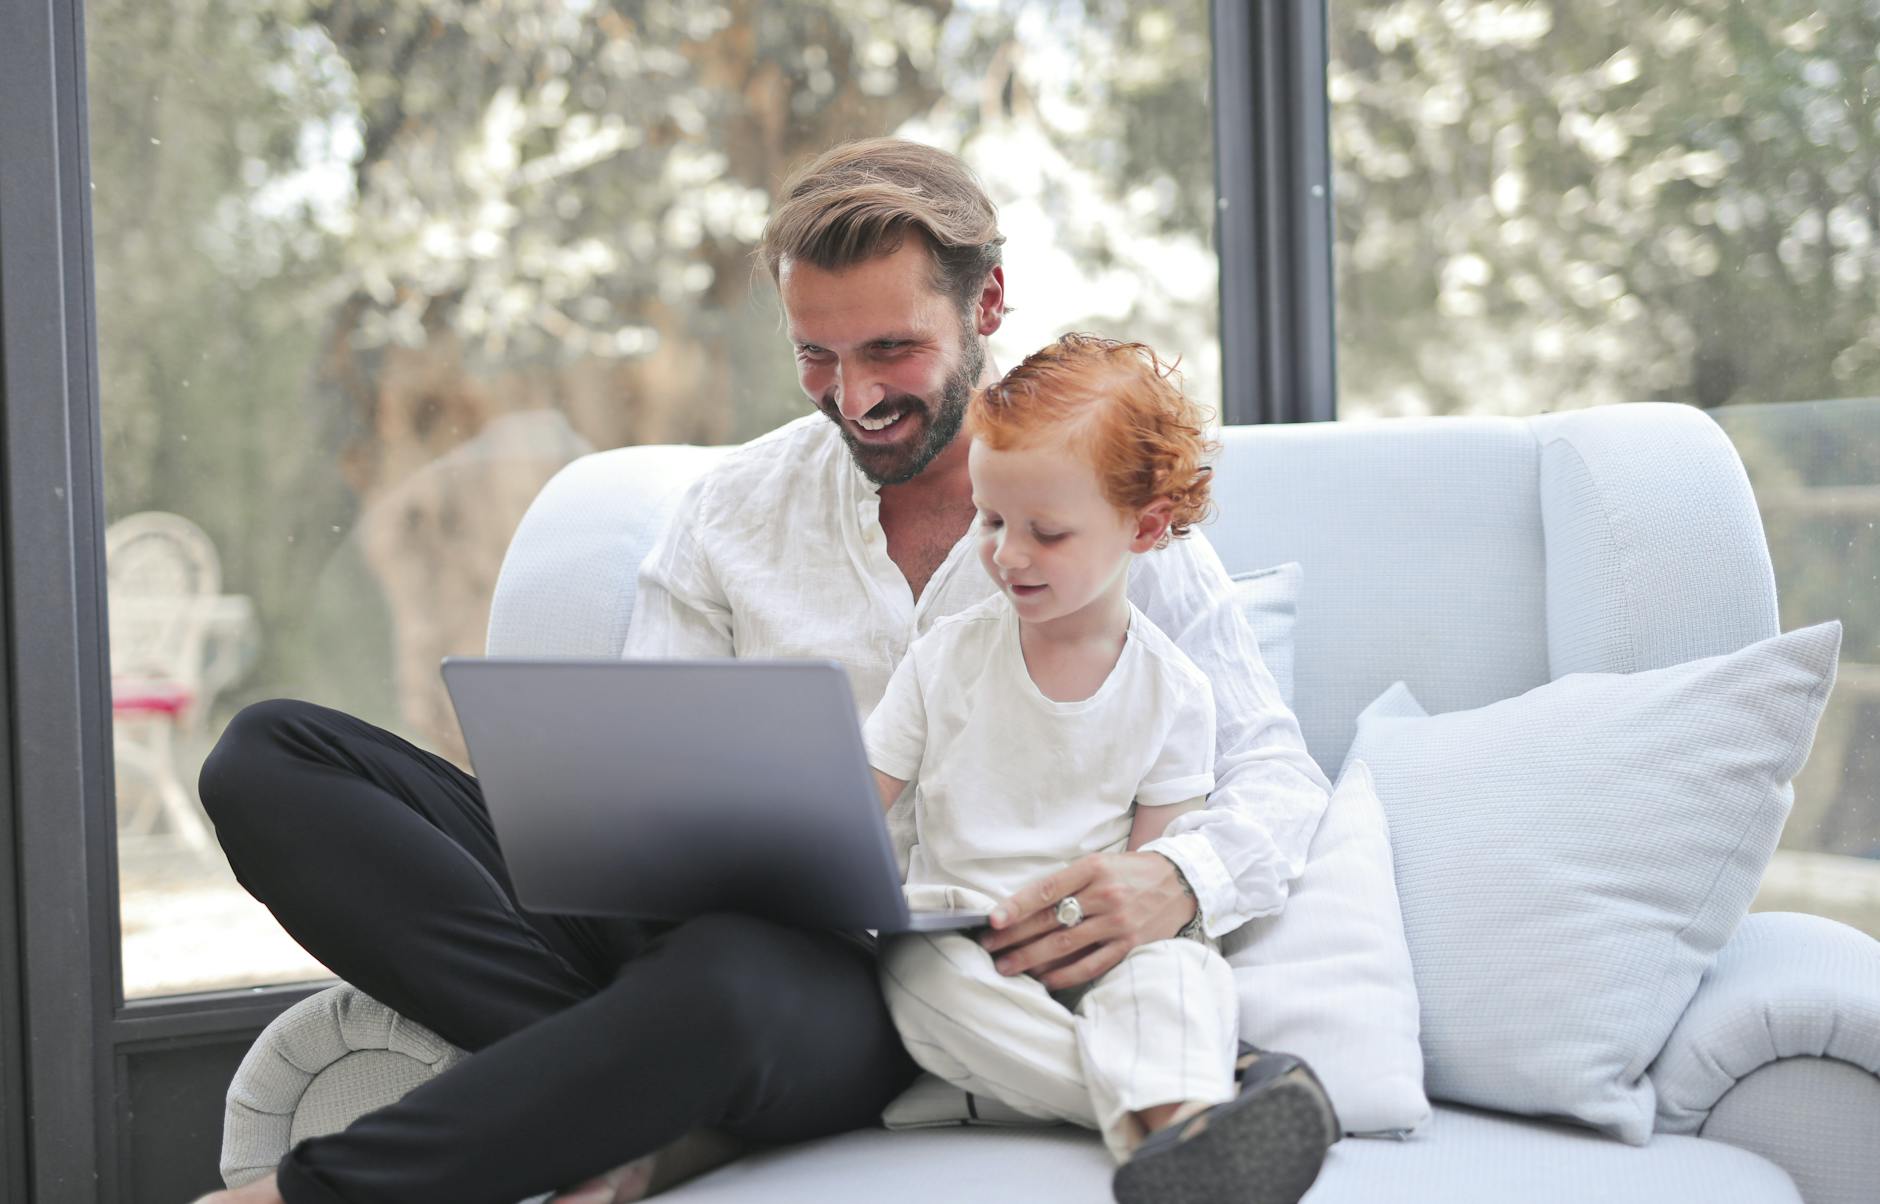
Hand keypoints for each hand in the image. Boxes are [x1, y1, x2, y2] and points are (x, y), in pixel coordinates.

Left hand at [978, 852, 1196, 989]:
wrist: (1181, 882)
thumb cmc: (1130, 872)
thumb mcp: (1099, 864)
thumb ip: (1067, 882)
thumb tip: (1023, 907)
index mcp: (1093, 869)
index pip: (1046, 889)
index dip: (1016, 906)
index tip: (992, 920)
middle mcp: (1105, 895)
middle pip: (1050, 920)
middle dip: (1014, 937)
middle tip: (987, 948)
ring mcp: (1118, 923)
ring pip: (1065, 945)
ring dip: (1031, 958)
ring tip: (1006, 967)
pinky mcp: (1130, 946)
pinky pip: (1091, 965)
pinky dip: (1064, 974)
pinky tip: (1044, 980)